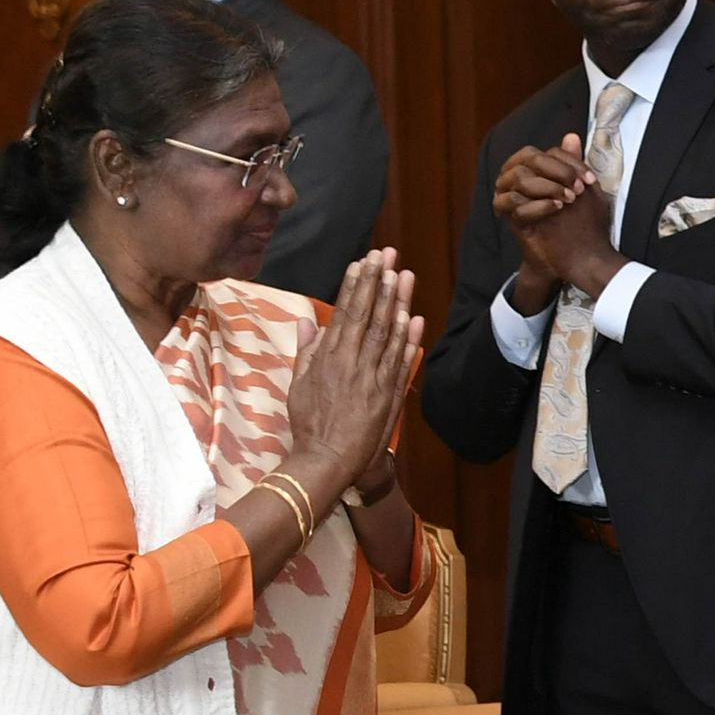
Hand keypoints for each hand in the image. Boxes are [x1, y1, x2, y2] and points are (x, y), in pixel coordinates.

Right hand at [283, 250, 426, 510]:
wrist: (329, 459)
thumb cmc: (310, 423)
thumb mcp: (298, 384)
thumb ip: (306, 350)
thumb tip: (307, 320)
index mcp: (328, 357)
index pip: (345, 312)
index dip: (356, 285)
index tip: (363, 262)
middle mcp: (352, 362)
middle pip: (368, 314)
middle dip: (378, 282)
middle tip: (386, 254)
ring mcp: (373, 377)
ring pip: (387, 332)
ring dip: (397, 302)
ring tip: (404, 274)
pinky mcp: (389, 394)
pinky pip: (401, 361)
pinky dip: (409, 339)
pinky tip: (416, 317)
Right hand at [493, 142, 588, 314]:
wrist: (578, 257)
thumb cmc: (581, 221)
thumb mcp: (584, 189)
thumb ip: (575, 163)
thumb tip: (571, 135)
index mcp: (536, 170)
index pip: (544, 152)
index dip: (568, 162)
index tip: (590, 180)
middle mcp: (520, 181)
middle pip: (526, 158)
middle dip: (555, 170)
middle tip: (578, 188)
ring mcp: (514, 200)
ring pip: (517, 179)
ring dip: (547, 185)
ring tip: (570, 199)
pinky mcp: (514, 221)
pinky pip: (514, 205)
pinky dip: (538, 204)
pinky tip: (558, 208)